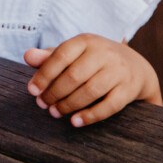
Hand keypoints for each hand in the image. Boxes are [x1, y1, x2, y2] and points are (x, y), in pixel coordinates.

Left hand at [24, 34, 161, 127]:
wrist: (135, 66)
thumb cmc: (94, 60)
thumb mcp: (74, 53)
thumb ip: (50, 56)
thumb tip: (27, 56)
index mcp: (86, 41)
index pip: (61, 55)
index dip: (44, 74)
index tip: (32, 91)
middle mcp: (104, 53)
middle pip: (74, 76)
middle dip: (54, 93)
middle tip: (43, 104)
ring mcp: (118, 71)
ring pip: (90, 91)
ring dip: (69, 105)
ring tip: (55, 112)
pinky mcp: (129, 89)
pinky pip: (109, 106)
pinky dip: (90, 115)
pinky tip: (75, 121)